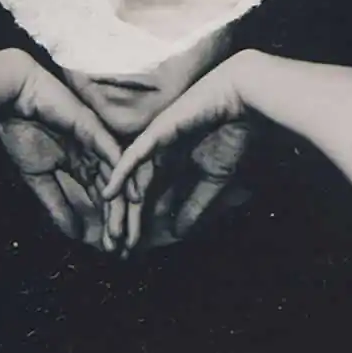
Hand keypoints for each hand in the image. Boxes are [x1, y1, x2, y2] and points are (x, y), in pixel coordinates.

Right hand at [0, 57, 121, 248]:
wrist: (13, 99)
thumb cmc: (22, 132)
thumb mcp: (38, 178)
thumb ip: (56, 204)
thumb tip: (74, 235)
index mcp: (82, 165)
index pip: (101, 198)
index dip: (108, 223)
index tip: (112, 250)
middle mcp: (95, 155)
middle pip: (115, 192)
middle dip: (121, 221)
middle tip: (126, 249)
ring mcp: (97, 141)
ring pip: (117, 177)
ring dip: (123, 206)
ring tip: (126, 232)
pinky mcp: (94, 129)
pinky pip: (113, 154)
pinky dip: (120, 176)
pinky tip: (128, 196)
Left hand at [103, 55, 253, 250]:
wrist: (242, 101)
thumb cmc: (232, 134)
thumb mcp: (213, 179)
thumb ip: (196, 204)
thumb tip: (177, 233)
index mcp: (172, 164)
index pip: (151, 198)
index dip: (141, 224)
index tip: (132, 250)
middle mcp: (158, 154)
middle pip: (136, 192)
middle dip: (126, 221)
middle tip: (116, 250)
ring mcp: (155, 141)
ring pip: (132, 178)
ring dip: (121, 206)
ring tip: (112, 232)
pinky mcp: (157, 131)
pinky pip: (134, 155)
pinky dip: (121, 174)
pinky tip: (108, 194)